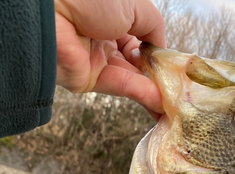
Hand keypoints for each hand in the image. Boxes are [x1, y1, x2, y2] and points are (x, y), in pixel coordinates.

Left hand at [55, 0, 165, 114]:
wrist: (54, 8)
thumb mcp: (135, 5)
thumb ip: (153, 28)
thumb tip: (162, 50)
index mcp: (112, 17)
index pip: (140, 40)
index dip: (158, 54)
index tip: (176, 67)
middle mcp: (104, 38)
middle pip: (137, 63)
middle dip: (158, 76)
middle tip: (180, 91)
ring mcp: (96, 60)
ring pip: (131, 78)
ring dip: (154, 90)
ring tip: (175, 103)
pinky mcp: (88, 79)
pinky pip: (120, 86)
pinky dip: (141, 93)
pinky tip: (160, 101)